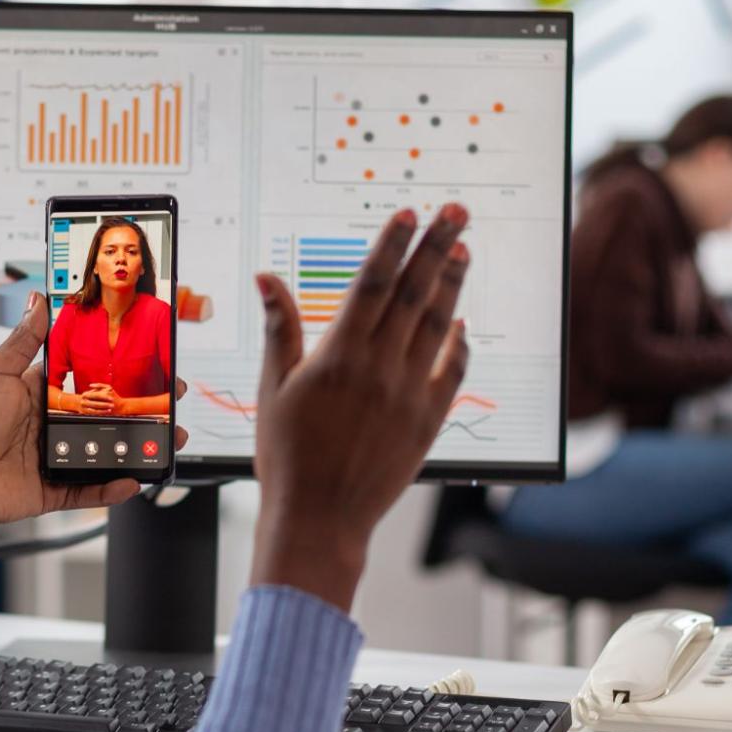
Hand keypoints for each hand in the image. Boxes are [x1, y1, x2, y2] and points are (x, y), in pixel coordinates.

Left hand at [0, 294, 186, 568]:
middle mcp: (54, 426)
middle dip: (142, 409)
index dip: (120, 372)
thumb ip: (24, 340)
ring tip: (166, 439)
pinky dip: (112, 487)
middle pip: (107, 416)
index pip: (91, 379)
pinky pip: (90, 489)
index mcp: (43, 395)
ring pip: (107, 453)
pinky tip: (133, 479)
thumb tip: (40, 299)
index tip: (148, 361)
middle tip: (170, 399)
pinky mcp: (54, 489)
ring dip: (138, 448)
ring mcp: (57, 459)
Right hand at [251, 205, 471, 610]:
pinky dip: (460, 344)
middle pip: (415, 294)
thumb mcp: (274, 389)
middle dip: (436, 247)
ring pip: (438, 326)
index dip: (393, 244)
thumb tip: (268, 278)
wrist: (319, 519)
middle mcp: (380, 370)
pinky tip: (462, 322)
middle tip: (455, 212)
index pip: (373, 284)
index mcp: (339, 356)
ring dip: (452, 284)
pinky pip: (452, 372)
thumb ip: (279, 329)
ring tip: (463, 249)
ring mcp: (410, 395)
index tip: (410, 212)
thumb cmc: (286, 456)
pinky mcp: (429, 422)